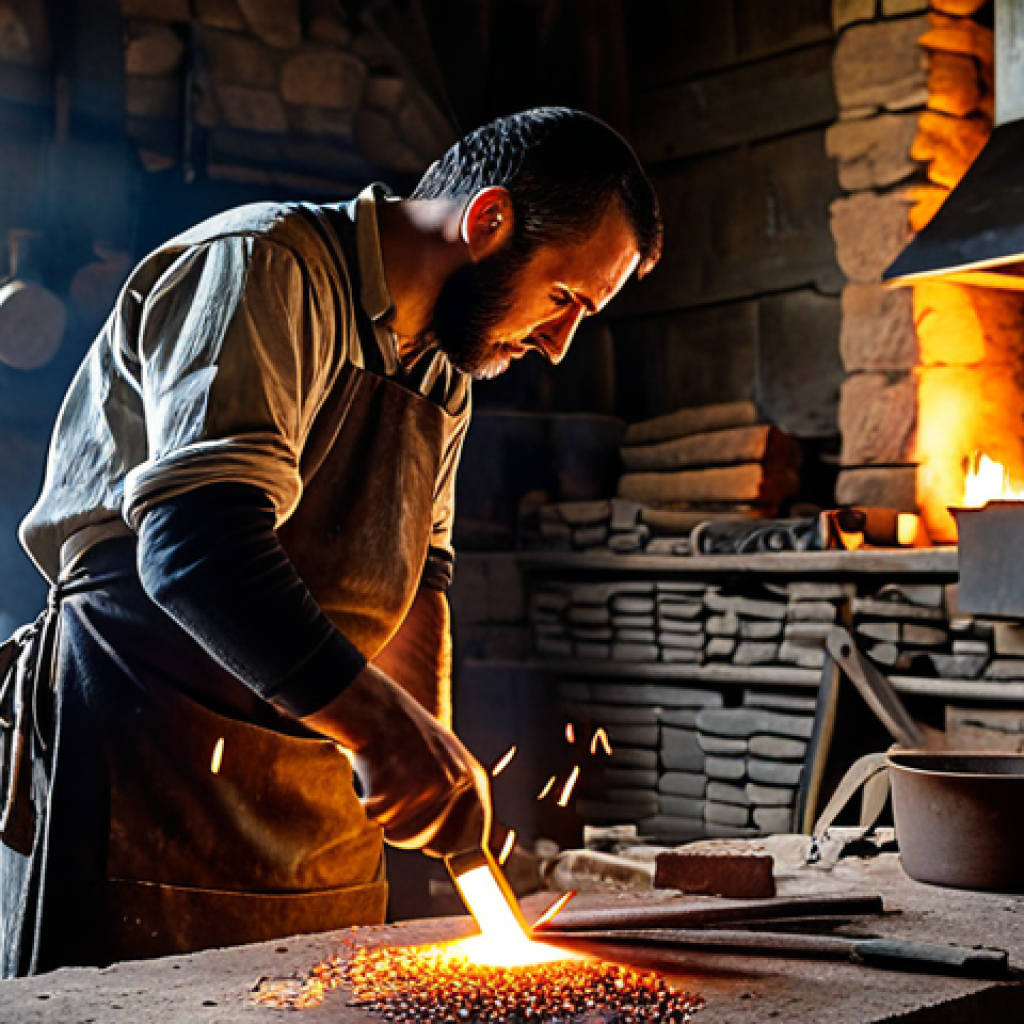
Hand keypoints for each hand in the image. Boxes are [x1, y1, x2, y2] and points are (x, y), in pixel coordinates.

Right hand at [302, 663, 490, 857]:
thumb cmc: (409, 741)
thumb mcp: (450, 762)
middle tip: (402, 802)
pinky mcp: (403, 788)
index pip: (476, 841)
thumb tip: (476, 849)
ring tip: (389, 786)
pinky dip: (372, 810)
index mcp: (475, 782)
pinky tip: (376, 781)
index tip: (453, 863)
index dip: (462, 856)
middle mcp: (459, 786)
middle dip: (415, 834)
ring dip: (391, 822)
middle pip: (436, 845)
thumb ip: (462, 800)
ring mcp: (431, 787)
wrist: (379, 710)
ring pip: (407, 836)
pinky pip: (383, 823)